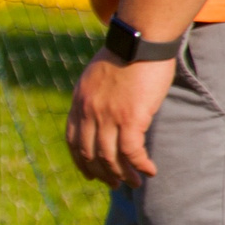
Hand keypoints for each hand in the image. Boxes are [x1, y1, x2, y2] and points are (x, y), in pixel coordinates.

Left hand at [64, 51, 173, 186]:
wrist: (139, 40)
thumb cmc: (125, 53)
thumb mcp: (97, 76)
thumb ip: (94, 96)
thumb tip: (102, 110)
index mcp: (79, 102)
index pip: (73, 140)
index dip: (81, 161)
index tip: (91, 174)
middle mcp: (89, 112)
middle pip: (90, 154)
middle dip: (102, 174)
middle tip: (116, 184)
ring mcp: (108, 117)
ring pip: (110, 157)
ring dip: (123, 175)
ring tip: (135, 183)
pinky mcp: (130, 118)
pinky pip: (131, 152)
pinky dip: (140, 165)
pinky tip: (150, 170)